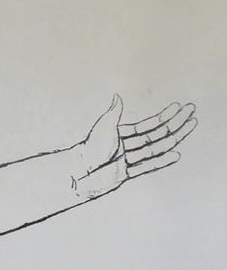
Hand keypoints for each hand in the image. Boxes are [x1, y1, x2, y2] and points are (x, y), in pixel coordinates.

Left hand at [72, 94, 197, 198]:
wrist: (78, 172)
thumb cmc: (88, 149)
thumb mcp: (103, 127)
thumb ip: (114, 113)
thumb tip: (117, 96)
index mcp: (120, 134)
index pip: (148, 125)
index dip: (165, 117)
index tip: (179, 108)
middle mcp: (125, 146)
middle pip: (156, 135)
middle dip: (175, 124)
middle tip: (192, 114)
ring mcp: (126, 160)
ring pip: (155, 149)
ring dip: (173, 139)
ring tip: (190, 128)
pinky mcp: (125, 173)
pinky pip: (147, 166)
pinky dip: (162, 161)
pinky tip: (176, 154)